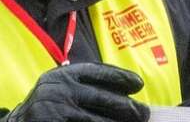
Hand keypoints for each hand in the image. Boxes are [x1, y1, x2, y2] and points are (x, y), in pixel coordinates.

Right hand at [2, 63, 148, 121]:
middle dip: (127, 106)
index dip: (120, 76)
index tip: (138, 84)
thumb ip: (84, 86)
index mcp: (61, 75)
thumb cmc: (45, 107)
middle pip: (101, 97)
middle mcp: (57, 89)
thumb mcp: (60, 88)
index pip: (97, 71)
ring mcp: (53, 109)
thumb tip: (125, 92)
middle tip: (144, 113)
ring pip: (96, 119)